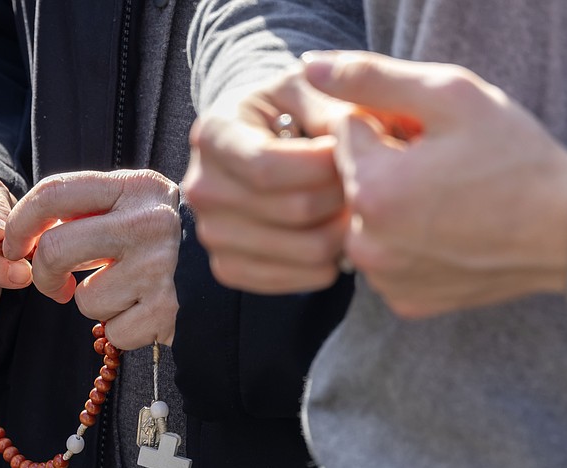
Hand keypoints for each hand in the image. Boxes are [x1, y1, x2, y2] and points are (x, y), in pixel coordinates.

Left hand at [3, 169, 179, 348]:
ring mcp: (159, 266)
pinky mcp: (167, 308)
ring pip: (84, 298)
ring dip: (92, 304)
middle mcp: (148, 221)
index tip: (14, 247)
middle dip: (43, 275)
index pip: (53, 192)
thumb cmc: (158, 241)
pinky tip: (140, 312)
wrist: (219, 275)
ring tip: (122, 292)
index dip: (20, 223)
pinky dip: (120, 329)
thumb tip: (22, 236)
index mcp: (133, 186)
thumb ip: (82, 211)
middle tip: (53, 284)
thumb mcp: (128, 206)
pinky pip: (113, 330)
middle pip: (56, 248)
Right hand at [182, 66, 351, 293]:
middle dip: (343, 196)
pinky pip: (289, 281)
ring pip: (302, 249)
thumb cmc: (284, 110)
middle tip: (365, 182)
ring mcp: (210, 233)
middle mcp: (201, 187)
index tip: (351, 151)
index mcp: (212, 134)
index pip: (268, 166)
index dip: (323, 165)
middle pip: (293, 210)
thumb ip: (331, 98)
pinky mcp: (227, 267)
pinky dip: (325, 265)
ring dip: (342, 232)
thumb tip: (351, 132)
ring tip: (352, 208)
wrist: (254, 142)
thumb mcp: (304, 87)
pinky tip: (332, 238)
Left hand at [303, 51, 566, 317]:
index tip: (429, 135)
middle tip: (442, 167)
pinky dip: (408, 245)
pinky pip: (389, 260)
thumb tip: (309, 67)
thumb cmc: (514, 158)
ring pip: (367, 222)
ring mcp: (383, 278)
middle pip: (352, 182)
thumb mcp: (450, 97)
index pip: (345, 133)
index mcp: (370, 189)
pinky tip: (447, 235)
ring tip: (447, 201)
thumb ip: (372, 78)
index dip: (387, 124)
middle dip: (385, 166)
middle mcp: (365, 242)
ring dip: (393, 207)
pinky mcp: (404, 302)